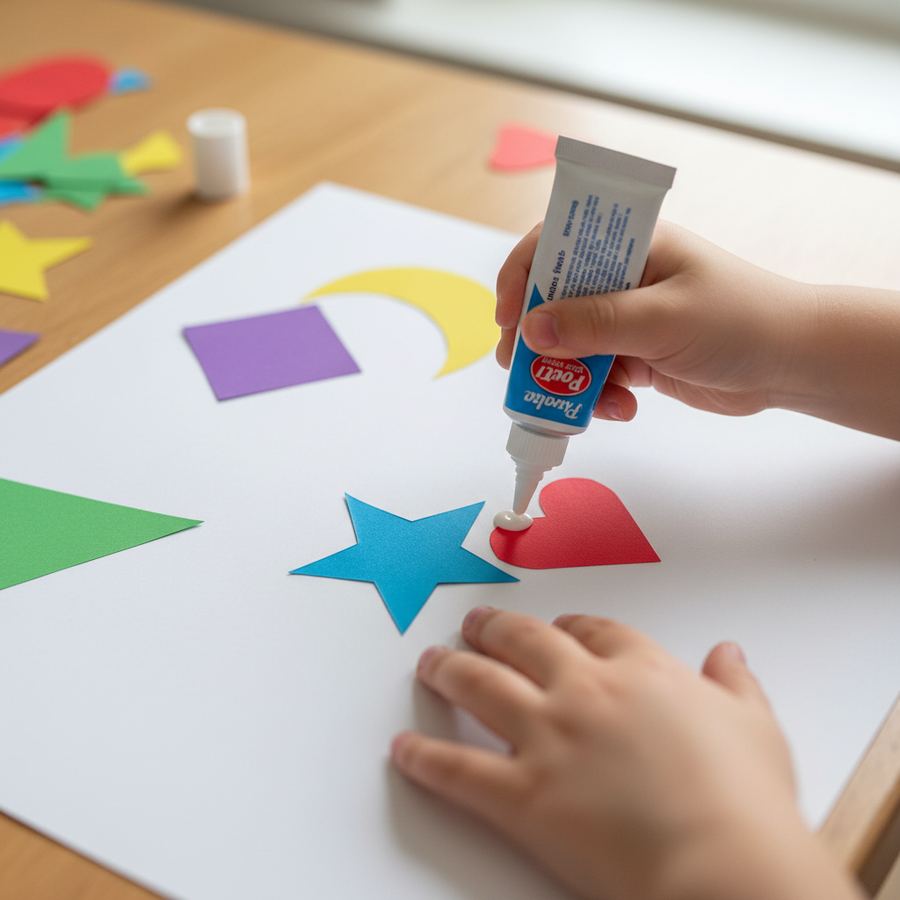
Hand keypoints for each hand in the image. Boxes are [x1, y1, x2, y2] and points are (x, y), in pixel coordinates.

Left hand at [392, 609, 861, 899]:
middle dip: (492, 629)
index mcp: (640, 670)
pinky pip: (458, 769)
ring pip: (480, 686)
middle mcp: (585, 690)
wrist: (724, 866)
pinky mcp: (522, 795)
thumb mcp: (756, 727)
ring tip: (430, 664)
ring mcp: (548, 738)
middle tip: (472, 624)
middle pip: (523, 642)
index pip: (592, 631)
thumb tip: (728, 653)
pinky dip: (425, 758)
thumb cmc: (747, 802)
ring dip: (448, 671)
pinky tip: (404, 749)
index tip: (555, 629)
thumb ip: (736, 683)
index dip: (566, 627)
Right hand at [495, 221, 809, 422]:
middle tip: (522, 369)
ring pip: (570, 345)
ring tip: (580, 404)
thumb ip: (596, 324)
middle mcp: (622, 279)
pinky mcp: (636, 356)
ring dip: (568, 377)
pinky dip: (598, 396)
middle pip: (553, 301)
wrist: (790, 365)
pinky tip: (623, 409)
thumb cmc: (739, 321)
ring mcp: (627, 319)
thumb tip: (530, 330)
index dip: (522, 275)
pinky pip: (596, 374)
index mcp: (630, 247)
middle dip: (535, 339)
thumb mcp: (663, 318)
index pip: (556, 245)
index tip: (507, 318)